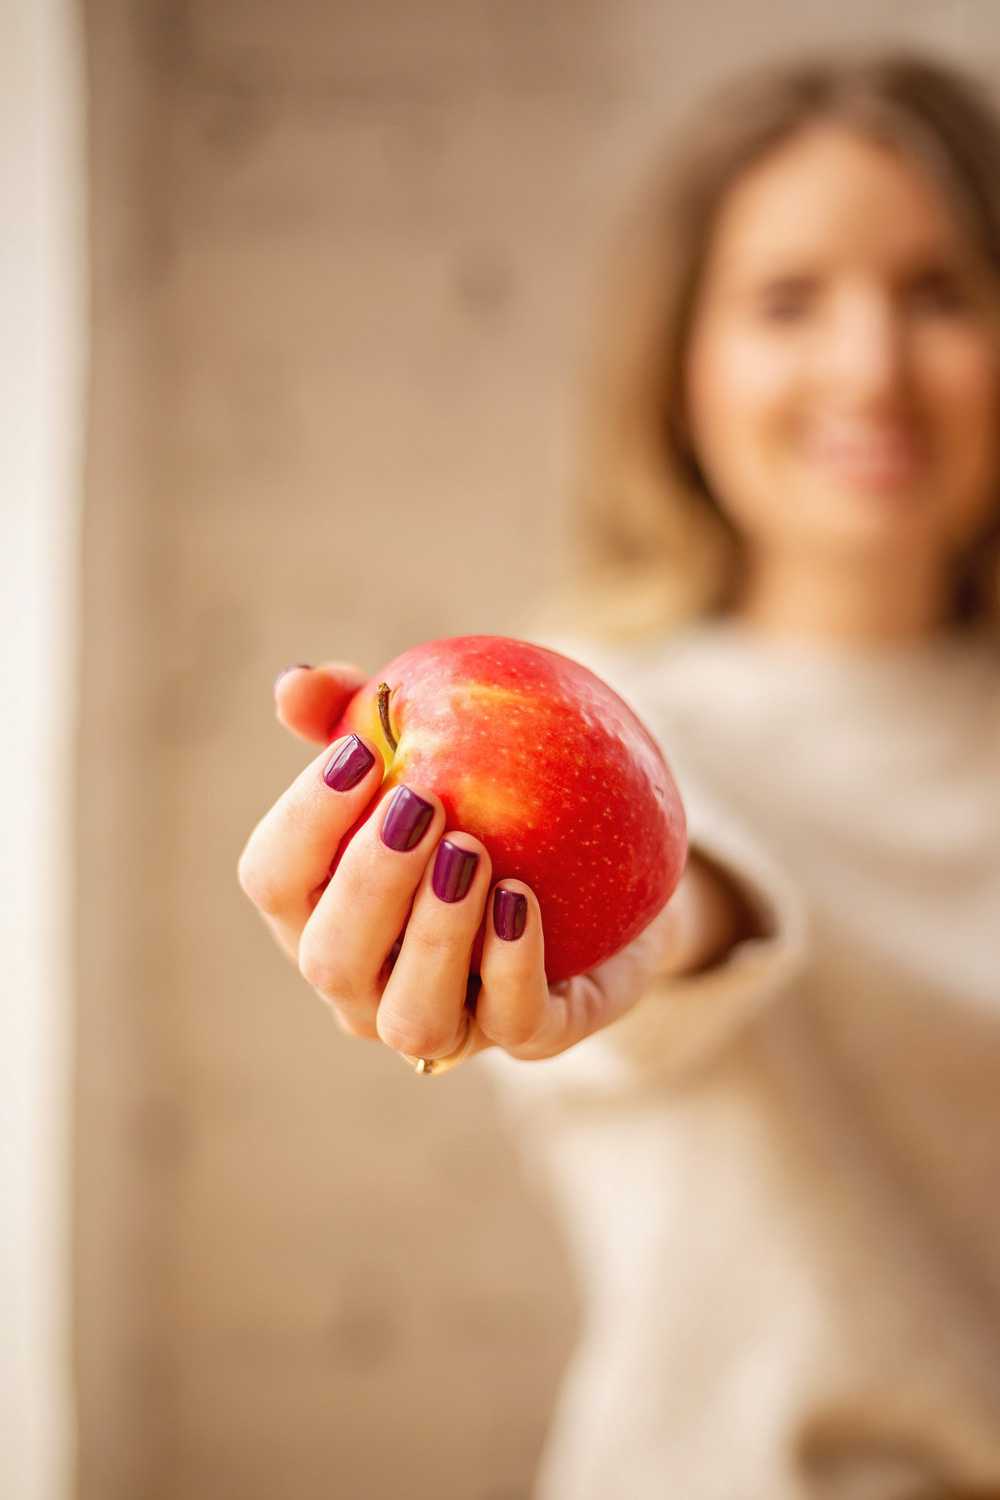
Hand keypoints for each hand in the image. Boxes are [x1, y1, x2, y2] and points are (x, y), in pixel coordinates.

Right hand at [238, 664, 676, 1065]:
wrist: (611, 859)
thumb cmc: (490, 794)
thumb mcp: (432, 740)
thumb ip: (360, 712)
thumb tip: (296, 681)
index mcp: (319, 912)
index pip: (273, 880)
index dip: (304, 821)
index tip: (359, 753)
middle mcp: (366, 984)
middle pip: (331, 959)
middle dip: (369, 883)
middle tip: (421, 804)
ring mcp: (446, 1023)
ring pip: (413, 1017)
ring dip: (436, 935)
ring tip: (472, 854)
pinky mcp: (529, 1036)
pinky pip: (513, 1024)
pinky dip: (513, 965)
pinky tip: (521, 898)